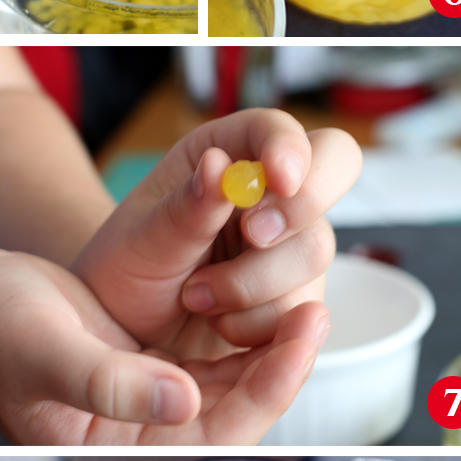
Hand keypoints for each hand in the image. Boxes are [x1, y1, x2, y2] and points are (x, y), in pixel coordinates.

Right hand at [0, 240, 328, 445]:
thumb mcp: (52, 354)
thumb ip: (113, 384)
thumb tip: (183, 400)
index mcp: (125, 450)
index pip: (223, 430)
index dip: (272, 383)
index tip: (305, 328)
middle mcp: (150, 432)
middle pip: (241, 403)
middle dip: (281, 357)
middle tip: (314, 303)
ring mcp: (157, 397)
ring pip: (236, 373)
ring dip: (268, 333)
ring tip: (299, 288)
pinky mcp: (159, 361)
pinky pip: (217, 346)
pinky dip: (242, 315)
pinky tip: (263, 281)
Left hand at [74, 109, 361, 356]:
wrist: (127, 331)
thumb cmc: (126, 268)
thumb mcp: (142, 238)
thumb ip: (185, 208)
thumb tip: (219, 167)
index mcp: (225, 150)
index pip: (276, 128)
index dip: (288, 146)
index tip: (279, 178)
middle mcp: (268, 189)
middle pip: (334, 168)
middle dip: (300, 206)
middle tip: (253, 237)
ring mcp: (290, 240)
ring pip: (316, 248)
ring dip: (254, 283)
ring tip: (197, 297)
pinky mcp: (297, 292)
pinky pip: (303, 305)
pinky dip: (258, 322)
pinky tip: (219, 322)